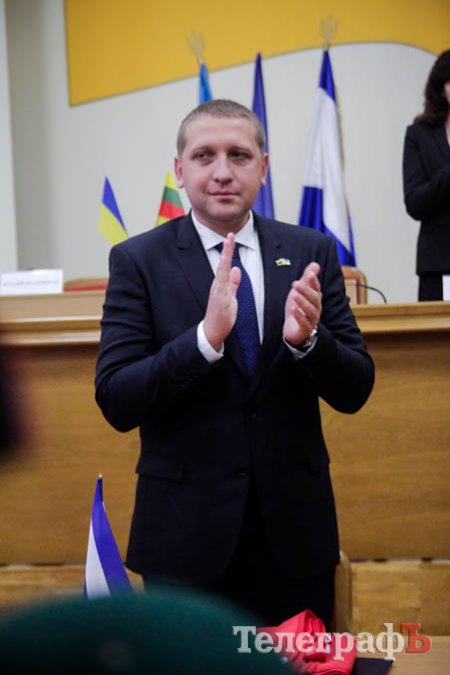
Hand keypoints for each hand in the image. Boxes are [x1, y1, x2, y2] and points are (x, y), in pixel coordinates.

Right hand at [203, 233, 240, 349]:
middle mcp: (218, 285)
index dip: (228, 251)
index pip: (225, 264)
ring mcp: (218, 291)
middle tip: (230, 234)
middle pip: (223, 263)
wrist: (212, 331)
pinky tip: (230, 264)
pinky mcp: (221, 299)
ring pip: (222, 270)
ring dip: (226, 256)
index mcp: (220, 284)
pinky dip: (225, 272)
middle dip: (227, 249)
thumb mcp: (230, 297)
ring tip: (229, 241)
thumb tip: (237, 270)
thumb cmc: (221, 316)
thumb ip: (234, 284)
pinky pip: (224, 283)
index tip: (231, 237)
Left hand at [283, 262, 321, 346]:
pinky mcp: (305, 329)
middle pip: (314, 298)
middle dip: (305, 290)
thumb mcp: (301, 292)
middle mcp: (316, 308)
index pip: (316, 288)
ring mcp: (311, 319)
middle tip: (295, 284)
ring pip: (310, 310)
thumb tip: (315, 264)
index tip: (309, 274)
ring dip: (302, 302)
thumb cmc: (298, 309)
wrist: (293, 329)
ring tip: (294, 295)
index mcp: (315, 298)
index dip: (313, 281)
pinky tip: (293, 310)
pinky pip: (304, 323)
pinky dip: (299, 316)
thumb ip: (307, 279)